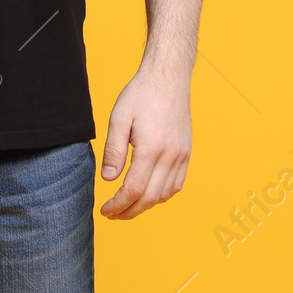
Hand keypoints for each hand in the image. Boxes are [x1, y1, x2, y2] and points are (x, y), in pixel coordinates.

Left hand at [98, 68, 191, 219]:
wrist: (168, 78)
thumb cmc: (141, 94)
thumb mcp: (119, 118)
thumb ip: (114, 150)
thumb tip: (109, 179)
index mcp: (151, 148)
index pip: (134, 189)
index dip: (118, 205)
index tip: (105, 210)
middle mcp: (171, 156)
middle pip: (150, 198)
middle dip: (130, 211)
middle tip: (113, 214)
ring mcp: (182, 155)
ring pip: (165, 194)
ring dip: (146, 205)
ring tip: (127, 206)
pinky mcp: (187, 153)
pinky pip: (176, 184)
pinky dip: (161, 195)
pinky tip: (147, 192)